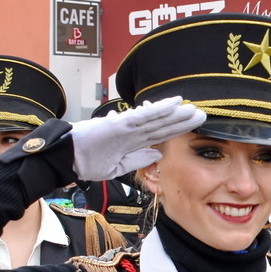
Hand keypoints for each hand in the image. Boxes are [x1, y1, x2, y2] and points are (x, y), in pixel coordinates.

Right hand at [68, 97, 205, 181]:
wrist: (67, 159)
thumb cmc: (86, 161)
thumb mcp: (116, 167)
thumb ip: (137, 160)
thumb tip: (159, 154)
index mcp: (132, 142)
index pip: (160, 135)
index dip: (177, 130)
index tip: (194, 127)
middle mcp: (133, 132)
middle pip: (163, 125)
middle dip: (182, 121)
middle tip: (203, 114)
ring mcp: (127, 127)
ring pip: (156, 118)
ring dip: (175, 113)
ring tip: (193, 108)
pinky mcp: (121, 124)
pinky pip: (143, 116)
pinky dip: (158, 109)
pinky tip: (173, 104)